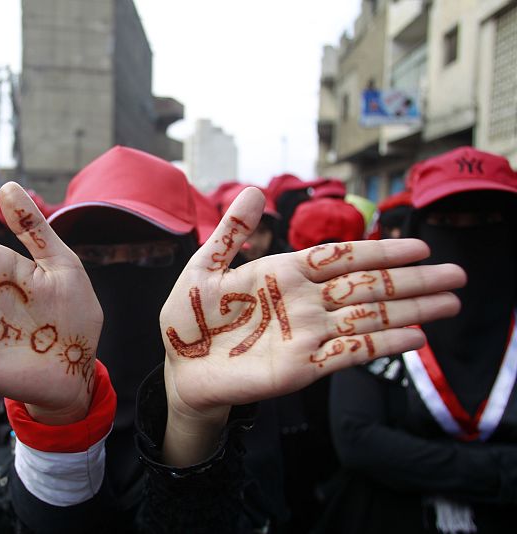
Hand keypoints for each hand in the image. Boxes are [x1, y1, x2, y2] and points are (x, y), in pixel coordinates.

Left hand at [159, 187, 465, 464]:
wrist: (180, 367)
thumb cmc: (188, 317)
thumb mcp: (204, 267)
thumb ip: (232, 232)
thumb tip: (255, 189)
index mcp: (284, 274)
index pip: (342, 257)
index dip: (381, 250)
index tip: (420, 246)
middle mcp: (304, 301)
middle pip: (367, 286)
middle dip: (411, 280)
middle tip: (456, 275)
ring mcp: (308, 333)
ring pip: (368, 318)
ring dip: (409, 311)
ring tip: (449, 304)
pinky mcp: (304, 366)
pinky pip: (349, 353)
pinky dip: (382, 345)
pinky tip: (414, 338)